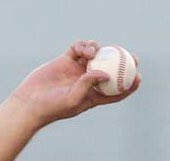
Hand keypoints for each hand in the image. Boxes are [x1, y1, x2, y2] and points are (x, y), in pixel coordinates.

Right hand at [9, 40, 141, 126]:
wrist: (30, 101)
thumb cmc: (53, 106)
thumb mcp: (73, 99)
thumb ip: (88, 85)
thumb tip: (104, 72)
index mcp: (94, 96)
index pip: (116, 91)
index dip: (129, 85)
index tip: (138, 77)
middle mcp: (88, 82)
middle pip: (110, 69)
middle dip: (122, 61)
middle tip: (132, 56)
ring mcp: (77, 70)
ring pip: (95, 56)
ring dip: (99, 50)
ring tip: (95, 51)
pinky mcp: (65, 60)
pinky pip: (78, 49)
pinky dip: (83, 46)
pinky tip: (85, 49)